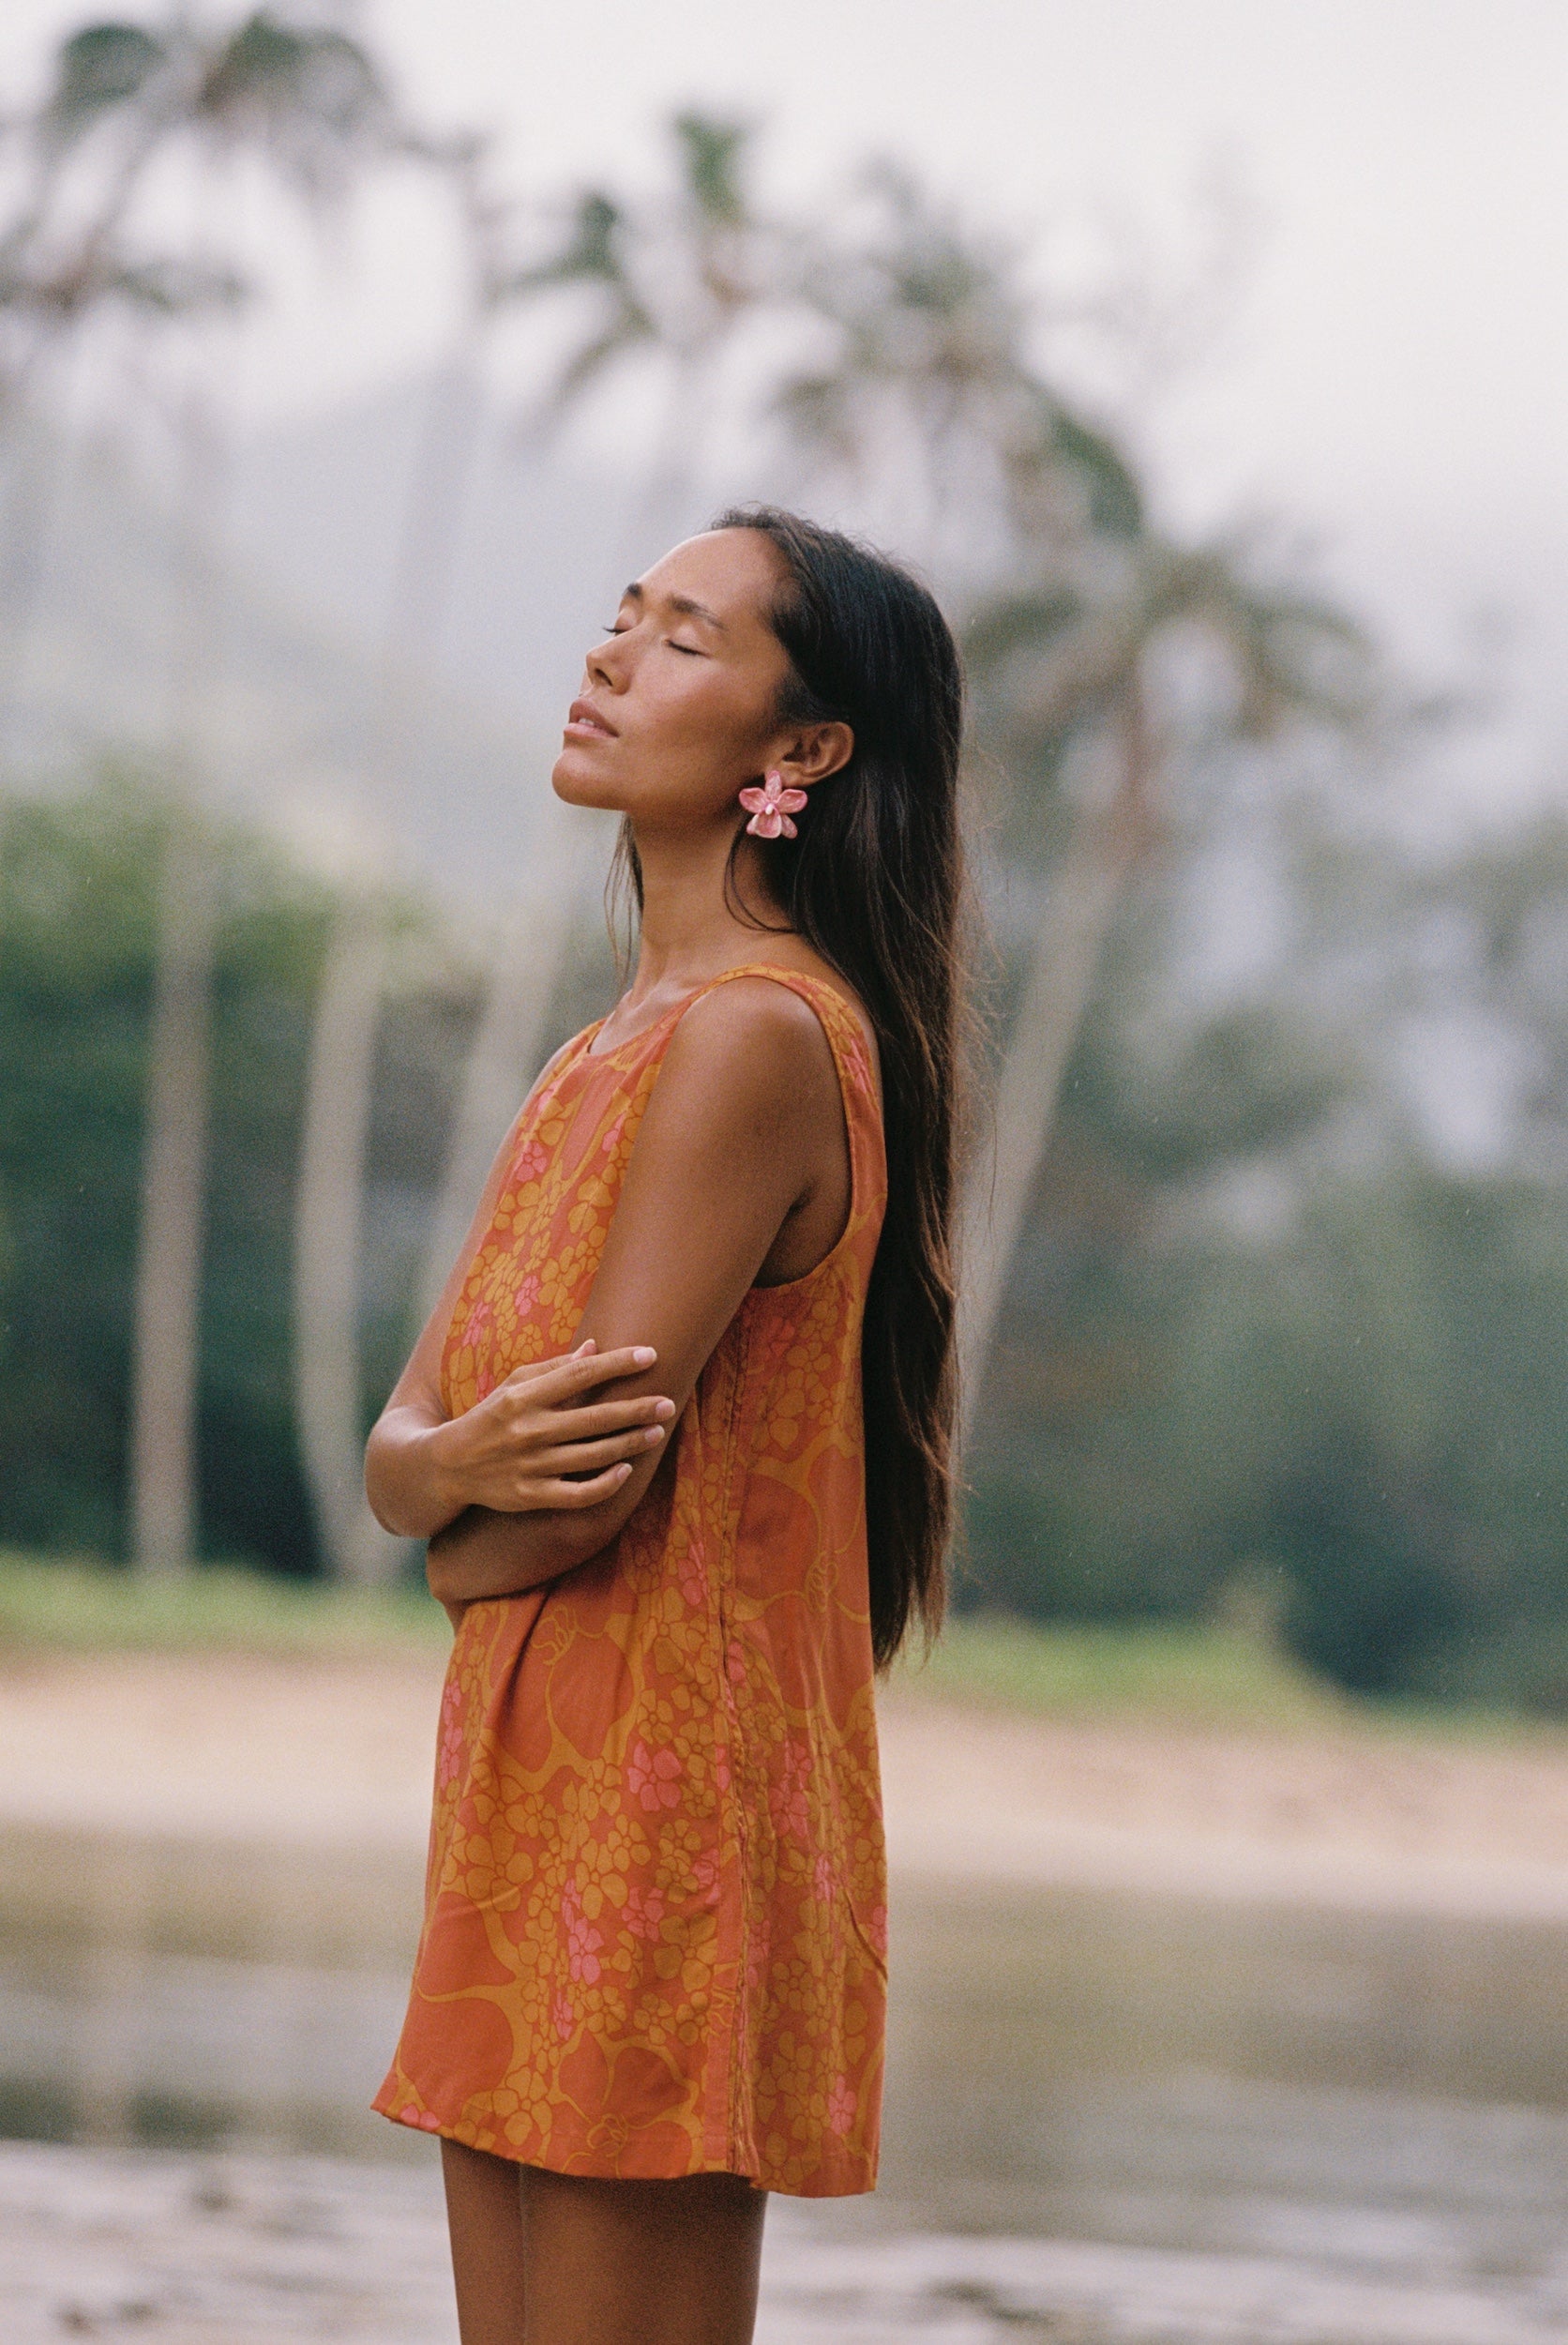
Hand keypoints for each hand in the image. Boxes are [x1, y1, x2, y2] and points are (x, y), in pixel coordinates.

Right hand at [424, 1341, 674, 1517]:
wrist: (448, 1466)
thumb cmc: (489, 1417)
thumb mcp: (512, 1386)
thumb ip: (554, 1369)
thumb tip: (595, 1347)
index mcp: (523, 1397)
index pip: (580, 1374)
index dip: (618, 1363)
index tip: (650, 1354)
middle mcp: (528, 1431)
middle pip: (594, 1417)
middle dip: (636, 1409)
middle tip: (669, 1402)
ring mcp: (530, 1466)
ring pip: (593, 1455)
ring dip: (630, 1443)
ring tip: (657, 1431)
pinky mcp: (531, 1496)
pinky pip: (578, 1494)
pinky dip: (606, 1484)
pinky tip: (626, 1471)